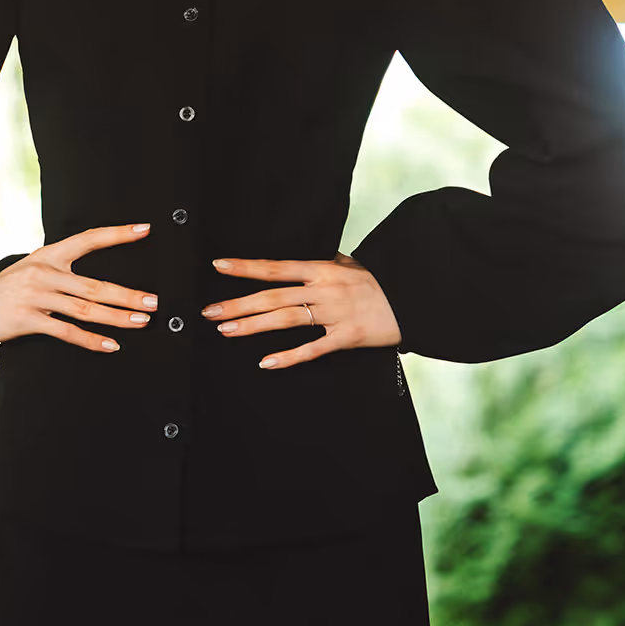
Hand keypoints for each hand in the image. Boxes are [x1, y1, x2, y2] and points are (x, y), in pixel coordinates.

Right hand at [0, 222, 156, 351]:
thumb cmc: (7, 288)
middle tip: (154, 302)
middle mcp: (44, 272)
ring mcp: (36, 296)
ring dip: (117, 317)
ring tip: (141, 322)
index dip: (117, 235)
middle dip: (127, 294)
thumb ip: (60, 269)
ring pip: (85, 309)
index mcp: (48, 254)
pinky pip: (66, 331)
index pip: (88, 239)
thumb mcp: (31, 267)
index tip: (145, 230)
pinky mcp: (28, 319)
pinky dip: (91, 340)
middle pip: (95, 285)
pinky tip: (111, 345)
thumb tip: (96, 280)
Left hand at [201, 251, 400, 369]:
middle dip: (239, 303)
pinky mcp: (347, 336)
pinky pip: (314, 349)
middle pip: (273, 297)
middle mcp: (325, 289)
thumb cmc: (380, 281)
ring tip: (226, 330)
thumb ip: (322, 263)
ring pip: (286, 320)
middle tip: (210, 311)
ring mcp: (336, 314)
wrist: (414, 298)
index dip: (246, 267)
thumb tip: (297, 262)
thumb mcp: (350, 264)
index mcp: (322, 269)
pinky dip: (289, 356)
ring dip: (253, 326)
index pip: (276, 267)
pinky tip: (266, 362)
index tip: (219, 267)